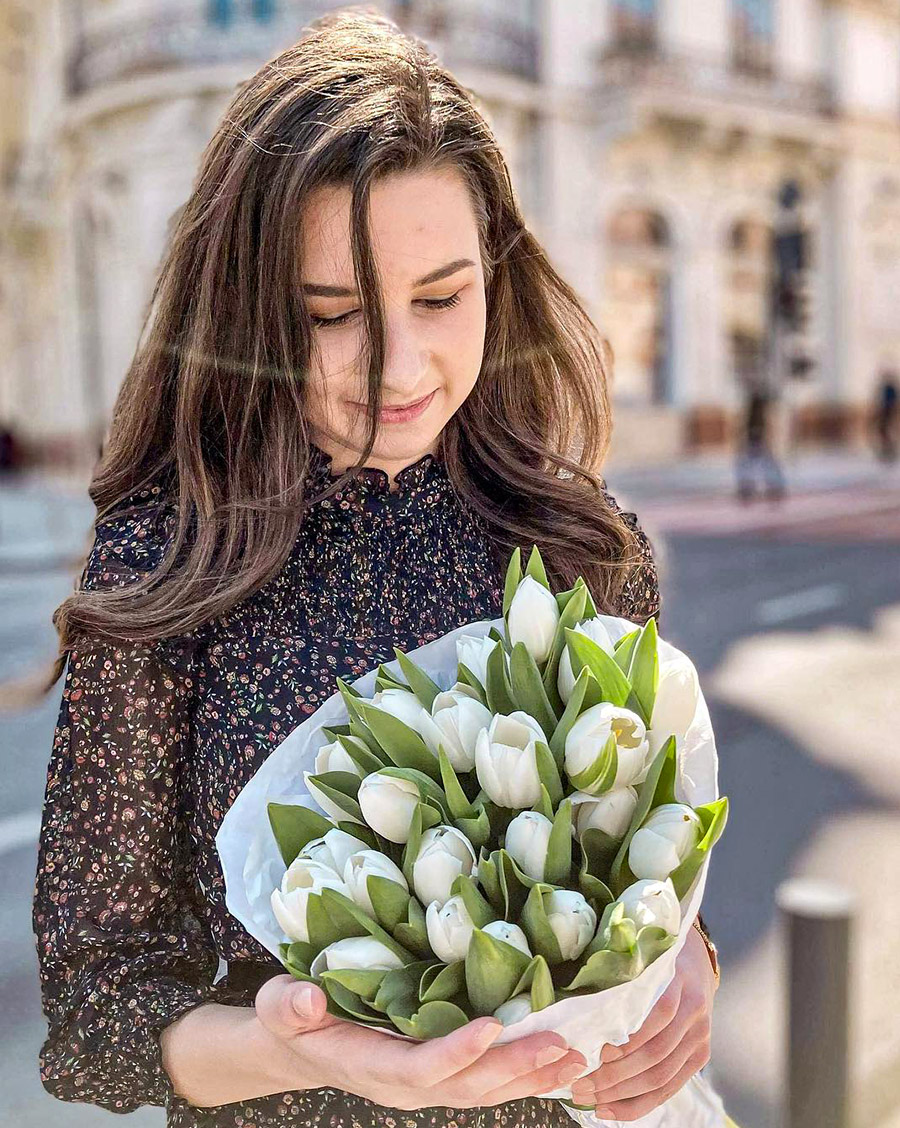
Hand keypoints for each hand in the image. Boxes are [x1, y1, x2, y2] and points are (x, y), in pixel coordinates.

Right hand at [254, 973, 587, 1110]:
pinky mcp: (441, 1075)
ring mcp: (427, 1085)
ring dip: (532, 1074)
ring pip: (486, 1088)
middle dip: (517, 1067)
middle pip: (468, 1084)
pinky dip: (525, 1072)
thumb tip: (305, 1000)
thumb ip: (290, 1006)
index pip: (420, 1067)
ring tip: (577, 1058)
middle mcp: (407, 1085)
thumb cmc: (292, 1019)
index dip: (457, 1053)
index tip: (494, 1026)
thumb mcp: (280, 1007)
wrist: (301, 1046)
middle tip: (563, 1044)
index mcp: (372, 1066)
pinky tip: (558, 1061)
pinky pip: (487, 1080)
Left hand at [569, 922, 716, 1121]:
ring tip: (589, 1098)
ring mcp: (700, 1036)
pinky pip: (669, 1089)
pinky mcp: (699, 1056)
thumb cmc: (652, 955)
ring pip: (661, 1077)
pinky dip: (639, 1104)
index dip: (626, 1039)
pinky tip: (611, 1110)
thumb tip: (572, 998)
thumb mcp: (638, 953)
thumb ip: (616, 973)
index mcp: (677, 979)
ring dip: (622, 1094)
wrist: (694, 959)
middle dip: (614, 1075)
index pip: (657, 1015)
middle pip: (656, 1054)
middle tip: (579, 1084)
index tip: (593, 1052)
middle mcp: (694, 1010)